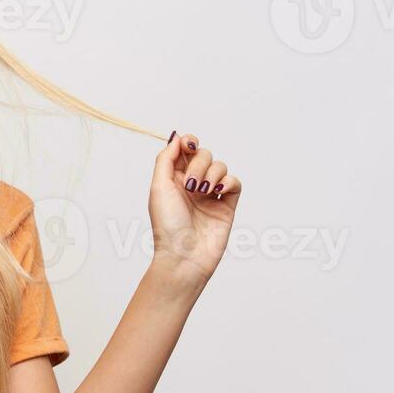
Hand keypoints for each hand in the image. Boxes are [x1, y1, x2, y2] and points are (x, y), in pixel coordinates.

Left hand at [149, 131, 241, 284]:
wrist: (184, 255)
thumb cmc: (167, 225)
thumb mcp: (159, 187)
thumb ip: (166, 159)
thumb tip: (177, 137)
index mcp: (173, 179)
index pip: (185, 149)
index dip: (189, 142)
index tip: (188, 146)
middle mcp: (192, 184)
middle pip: (204, 155)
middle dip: (199, 164)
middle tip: (190, 185)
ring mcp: (210, 195)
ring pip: (220, 167)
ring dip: (211, 174)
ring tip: (201, 193)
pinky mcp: (227, 205)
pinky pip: (234, 182)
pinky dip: (228, 182)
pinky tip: (217, 192)